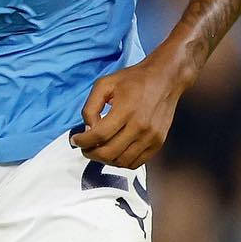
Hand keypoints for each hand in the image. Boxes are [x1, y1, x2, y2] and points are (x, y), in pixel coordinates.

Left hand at [71, 51, 187, 169]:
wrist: (165, 79)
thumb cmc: (134, 80)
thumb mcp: (105, 84)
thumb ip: (91, 107)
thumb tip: (88, 129)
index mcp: (125, 110)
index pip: (99, 135)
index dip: (82, 141)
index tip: (75, 140)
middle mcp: (140, 126)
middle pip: (109, 152)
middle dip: (91, 153)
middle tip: (85, 148)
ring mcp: (151, 137)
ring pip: (121, 161)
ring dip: (105, 160)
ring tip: (99, 150)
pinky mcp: (158, 142)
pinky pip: (136, 162)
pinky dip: (121, 162)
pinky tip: (115, 152)